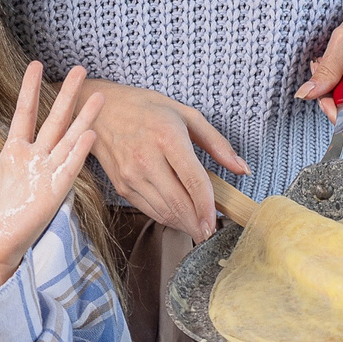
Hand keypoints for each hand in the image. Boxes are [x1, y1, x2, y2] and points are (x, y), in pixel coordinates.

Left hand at [0, 63, 105, 296]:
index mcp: (13, 151)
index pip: (26, 112)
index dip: (31, 89)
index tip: (36, 64)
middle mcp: (34, 158)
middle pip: (56, 120)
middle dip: (68, 95)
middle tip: (80, 69)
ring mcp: (47, 174)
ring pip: (70, 138)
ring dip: (84, 118)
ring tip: (99, 95)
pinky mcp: (54, 192)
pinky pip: (69, 167)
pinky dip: (80, 151)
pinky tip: (90, 133)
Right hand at [87, 79, 248, 241]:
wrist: (100, 111)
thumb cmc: (145, 109)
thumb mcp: (186, 114)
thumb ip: (217, 143)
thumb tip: (242, 169)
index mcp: (166, 138)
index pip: (193, 181)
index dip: (207, 207)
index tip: (215, 223)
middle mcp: (146, 160)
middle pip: (179, 203)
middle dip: (198, 224)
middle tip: (211, 232)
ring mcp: (131, 175)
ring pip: (163, 211)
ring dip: (183, 224)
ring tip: (198, 227)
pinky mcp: (122, 185)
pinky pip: (149, 209)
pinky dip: (166, 218)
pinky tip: (179, 217)